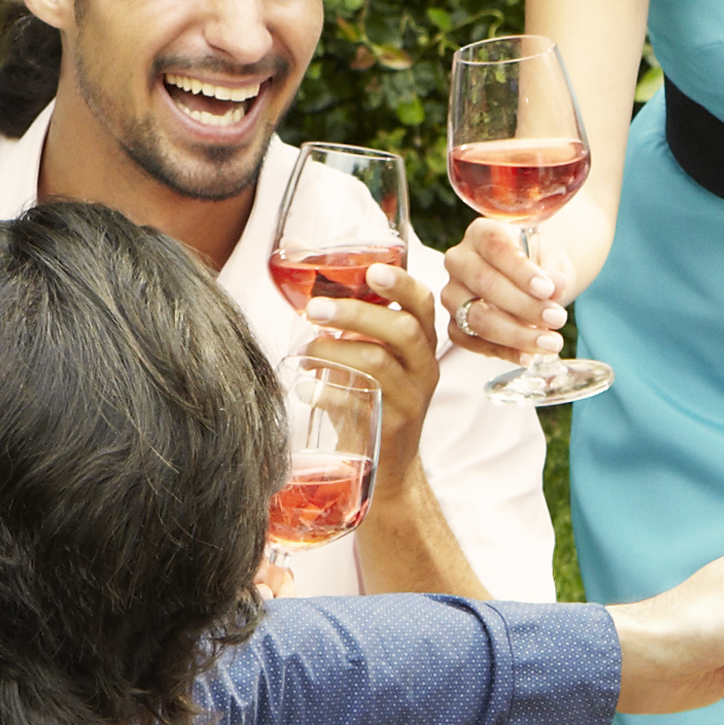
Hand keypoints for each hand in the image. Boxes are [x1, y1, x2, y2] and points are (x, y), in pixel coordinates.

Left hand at [291, 261, 447, 448]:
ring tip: (305, 353)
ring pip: (378, 361)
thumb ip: (346, 317)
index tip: (372, 271)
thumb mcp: (368, 355)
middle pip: (401, 328)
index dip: (400, 284)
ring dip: (333, 351)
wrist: (388, 468)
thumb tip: (299, 256)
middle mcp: (424, 368)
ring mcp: (411, 399)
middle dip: (355, 313)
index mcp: (421, 343)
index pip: (422, 303)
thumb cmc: (370, 399)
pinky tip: (305, 389)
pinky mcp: (392, 427)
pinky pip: (359, 401)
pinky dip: (326, 391)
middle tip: (314, 309)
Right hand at [441, 202, 595, 362]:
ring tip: (550, 343)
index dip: (521, 270)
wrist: (531, 282)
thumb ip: (553, 271)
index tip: (547, 289)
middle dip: (524, 306)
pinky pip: (474, 342)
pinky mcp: (454, 324)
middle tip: (556, 318)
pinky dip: (504, 351)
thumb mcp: (552, 260)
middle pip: (485, 283)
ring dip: (517, 334)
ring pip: (478, 317)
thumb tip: (556, 285)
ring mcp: (452, 294)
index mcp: (481, 232)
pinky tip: (528, 355)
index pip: (496, 247)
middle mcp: (459, 261)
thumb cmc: (539, 264)